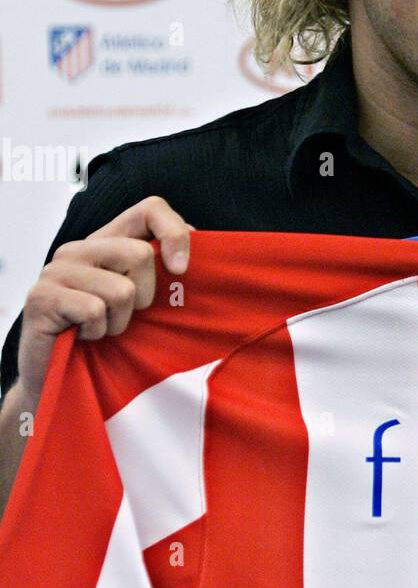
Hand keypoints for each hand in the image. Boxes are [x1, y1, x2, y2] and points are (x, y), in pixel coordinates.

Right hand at [17, 196, 192, 408]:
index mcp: (107, 242)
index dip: (174, 233)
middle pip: (140, 253)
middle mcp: (79, 248)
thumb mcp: (144, 302)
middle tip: (125, 316)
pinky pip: (94, 311)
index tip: (181, 270)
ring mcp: (56, 269)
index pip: (150, 209)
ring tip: (101, 329)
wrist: (62, 378)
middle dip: (145, 297)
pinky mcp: (42, 296)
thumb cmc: (109, 340)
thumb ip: (166, 273)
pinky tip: (83, 336)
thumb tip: (206, 245)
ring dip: (120, 322)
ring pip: (121, 289)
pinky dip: (97, 332)